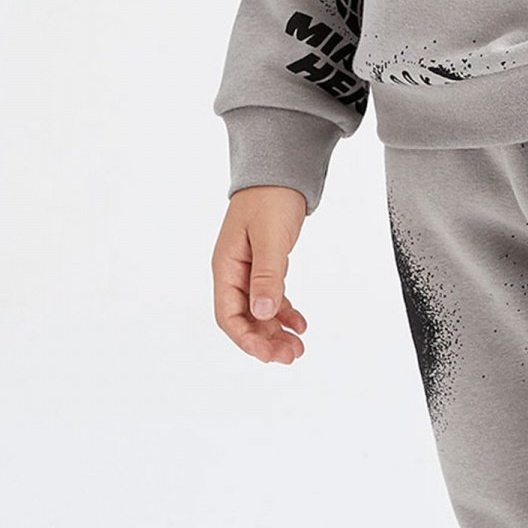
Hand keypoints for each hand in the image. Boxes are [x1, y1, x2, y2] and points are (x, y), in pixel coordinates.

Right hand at [214, 184, 310, 363]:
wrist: (281, 172)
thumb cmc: (270, 198)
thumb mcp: (270, 238)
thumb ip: (266, 276)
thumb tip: (262, 313)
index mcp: (226, 267)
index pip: (227, 315)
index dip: (245, 339)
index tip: (268, 354)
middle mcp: (233, 273)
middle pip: (243, 319)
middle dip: (265, 341)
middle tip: (292, 355)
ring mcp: (249, 271)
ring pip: (259, 313)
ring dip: (276, 333)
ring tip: (298, 348)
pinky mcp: (265, 266)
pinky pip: (271, 298)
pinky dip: (285, 313)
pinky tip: (300, 324)